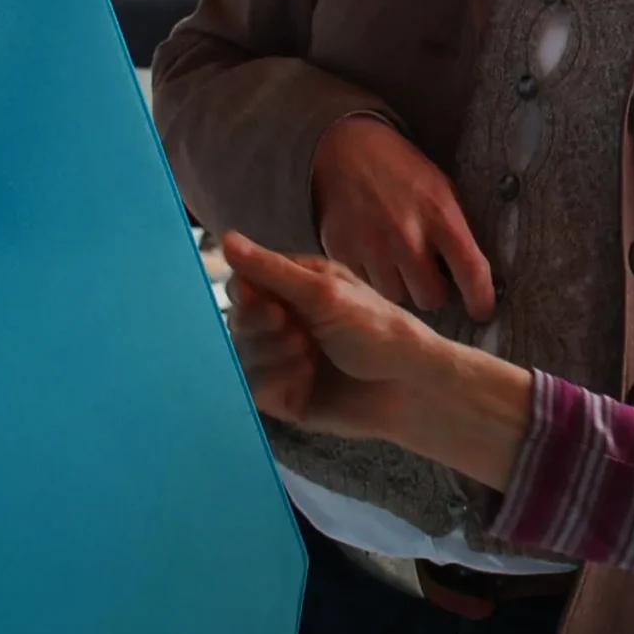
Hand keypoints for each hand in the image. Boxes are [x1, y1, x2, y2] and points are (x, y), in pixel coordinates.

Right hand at [221, 233, 440, 438]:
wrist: (408, 388)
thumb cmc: (377, 330)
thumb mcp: (323, 293)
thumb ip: (271, 270)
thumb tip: (224, 238)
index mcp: (295, 289)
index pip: (243, 283)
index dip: (244, 293)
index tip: (262, 301)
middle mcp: (286, 322)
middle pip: (237, 320)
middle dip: (259, 325)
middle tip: (290, 327)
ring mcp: (283, 360)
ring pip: (241, 355)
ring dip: (268, 352)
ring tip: (305, 353)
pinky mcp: (284, 396)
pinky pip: (252, 388)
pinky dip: (272, 380)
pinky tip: (303, 377)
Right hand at [312, 117, 495, 320]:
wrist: (345, 147)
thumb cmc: (401, 169)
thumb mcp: (440, 188)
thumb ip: (454, 229)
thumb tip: (472, 274)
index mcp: (440, 215)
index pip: (471, 270)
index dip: (481, 298)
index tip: (482, 311)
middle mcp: (407, 236)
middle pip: (431, 298)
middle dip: (433, 291)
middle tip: (428, 275)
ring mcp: (372, 247)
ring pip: (397, 297)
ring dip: (401, 286)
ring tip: (396, 262)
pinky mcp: (342, 252)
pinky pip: (365, 287)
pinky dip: (372, 279)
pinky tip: (373, 256)